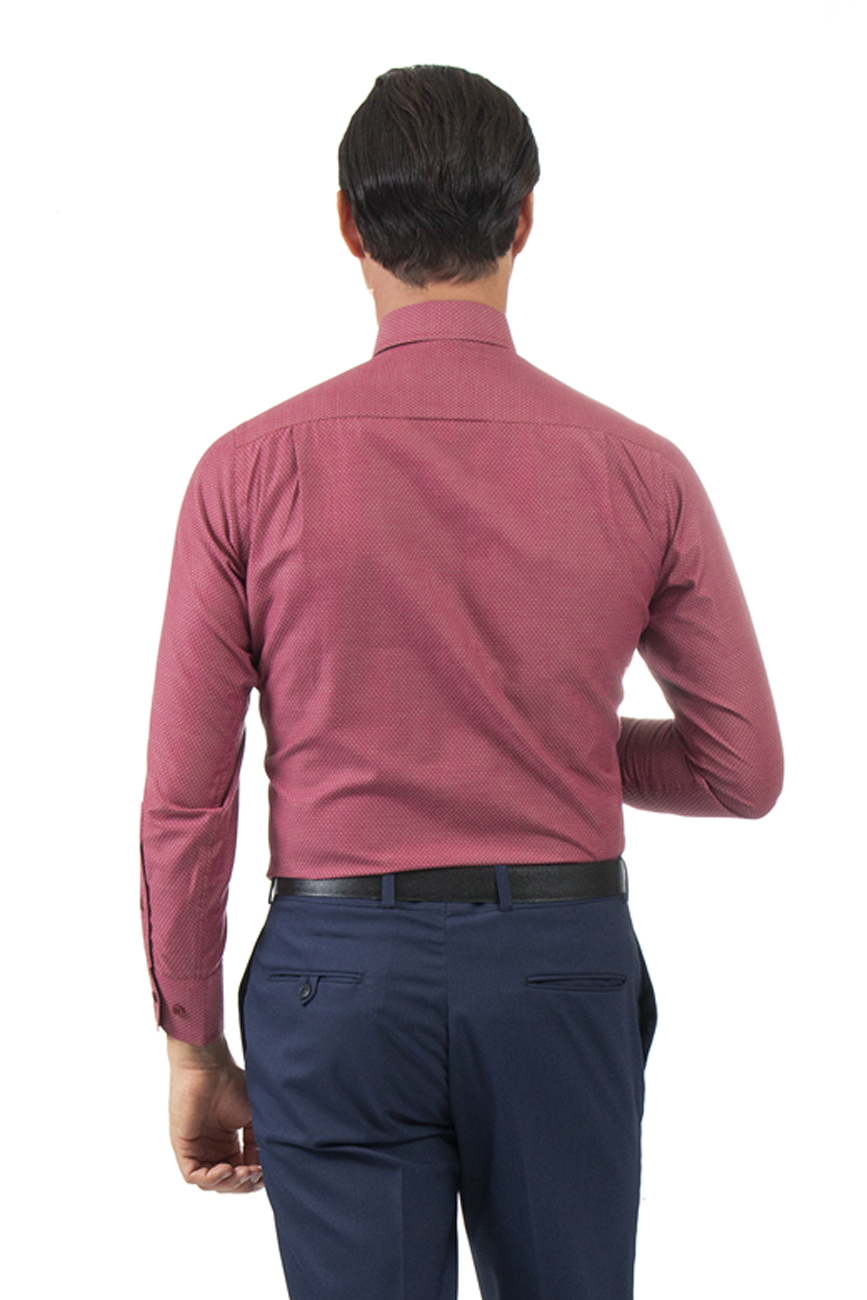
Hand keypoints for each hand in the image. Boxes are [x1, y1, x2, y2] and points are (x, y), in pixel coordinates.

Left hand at [166, 1034, 263, 1192]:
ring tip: (244, 1171)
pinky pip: (194, 1176)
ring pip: (211, 1183)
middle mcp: (211, 1149)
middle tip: (256, 1174)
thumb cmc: (231, 1083)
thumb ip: (258, 1142)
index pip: (240, 1173)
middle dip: (243, 1184)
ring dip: (230, 1183)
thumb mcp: (253, 1117)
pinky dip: (212, 1179)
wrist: (209, 1066)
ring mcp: (197, 1150)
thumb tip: (268, 1167)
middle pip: (227, 1183)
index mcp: (227, 1143)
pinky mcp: (183, 1148)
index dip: (254, 1179)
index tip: (267, 1172)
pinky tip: (227, 1169)